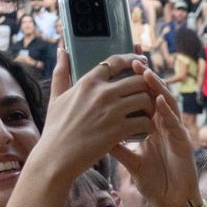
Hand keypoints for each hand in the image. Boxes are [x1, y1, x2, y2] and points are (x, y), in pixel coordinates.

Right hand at [37, 48, 155, 180]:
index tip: (142, 63)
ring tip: (149, 113)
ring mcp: (111, 111)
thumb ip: (61, 71)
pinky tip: (145, 130)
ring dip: (151, 106)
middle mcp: (101, 93)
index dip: (132, 60)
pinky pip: (144, 122)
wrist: (55, 158)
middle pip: (138, 79)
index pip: (116, 61)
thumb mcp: (56, 97)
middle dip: (147, 86)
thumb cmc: (54, 129)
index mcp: (88, 82)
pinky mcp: (118, 131)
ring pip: (145, 99)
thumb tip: (61, 49)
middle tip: (150, 94)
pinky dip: (149, 126)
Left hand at [111, 71, 197, 206]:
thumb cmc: (154, 182)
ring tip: (146, 74)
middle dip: (146, 79)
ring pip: (167, 105)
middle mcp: (166, 126)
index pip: (144, 100)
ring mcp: (175, 133)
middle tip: (134, 62)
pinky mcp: (183, 144)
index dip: (135, 85)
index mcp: (153, 127)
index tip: (121, 70)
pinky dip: (167, 112)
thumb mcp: (130, 161)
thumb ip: (116, 146)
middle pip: (156, 96)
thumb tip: (95, 132)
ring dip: (158, 88)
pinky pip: (174, 124)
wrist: (171, 203)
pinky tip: (159, 101)